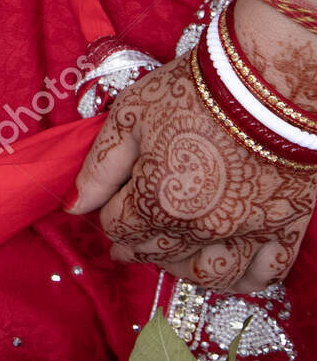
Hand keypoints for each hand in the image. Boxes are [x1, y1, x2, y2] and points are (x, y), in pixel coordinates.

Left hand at [69, 55, 314, 291]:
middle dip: (136, 244)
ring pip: (209, 275)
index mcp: (159, 202)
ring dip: (182, 268)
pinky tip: (227, 267)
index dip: (108, 215)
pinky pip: (265, 273)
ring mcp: (247, 231)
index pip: (118, 228)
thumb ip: (99, 168)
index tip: (111, 204)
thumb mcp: (130, 118)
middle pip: (156, 252)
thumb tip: (73, 206)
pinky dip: (244, 279)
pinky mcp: (285, 225)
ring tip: (170, 253)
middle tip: (130, 237)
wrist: (267, 81)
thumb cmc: (194, 92)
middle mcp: (203, 227)